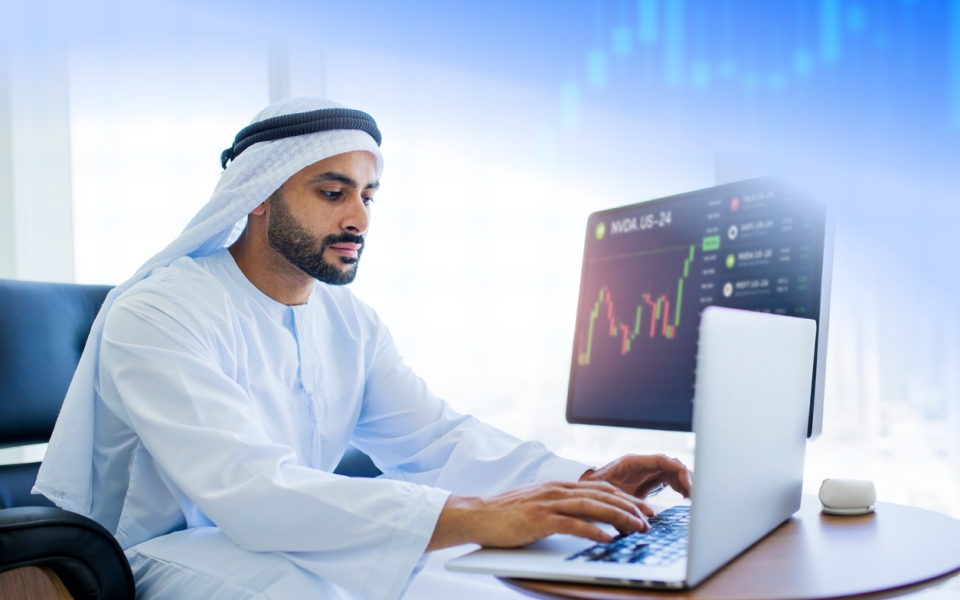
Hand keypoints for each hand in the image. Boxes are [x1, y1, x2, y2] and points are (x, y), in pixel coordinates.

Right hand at [426, 481, 653, 551]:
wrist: (477, 514)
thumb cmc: (507, 515)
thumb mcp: (540, 504)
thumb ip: (562, 507)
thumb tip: (588, 518)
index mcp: (559, 486)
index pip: (601, 488)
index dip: (626, 497)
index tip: (644, 508)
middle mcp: (557, 491)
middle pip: (602, 495)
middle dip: (630, 506)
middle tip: (651, 518)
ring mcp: (548, 504)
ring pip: (592, 507)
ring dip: (618, 517)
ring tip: (637, 528)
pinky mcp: (539, 520)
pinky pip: (572, 524)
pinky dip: (593, 531)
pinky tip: (607, 539)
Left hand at [579, 454, 691, 499]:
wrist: (584, 490)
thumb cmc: (593, 488)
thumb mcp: (608, 493)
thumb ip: (626, 503)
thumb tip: (642, 519)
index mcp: (634, 462)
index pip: (664, 461)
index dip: (679, 472)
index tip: (688, 487)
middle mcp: (643, 464)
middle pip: (672, 466)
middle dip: (686, 478)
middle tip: (695, 496)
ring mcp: (646, 471)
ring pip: (672, 473)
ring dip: (684, 483)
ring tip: (693, 498)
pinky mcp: (647, 481)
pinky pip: (668, 480)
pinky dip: (678, 487)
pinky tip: (685, 497)